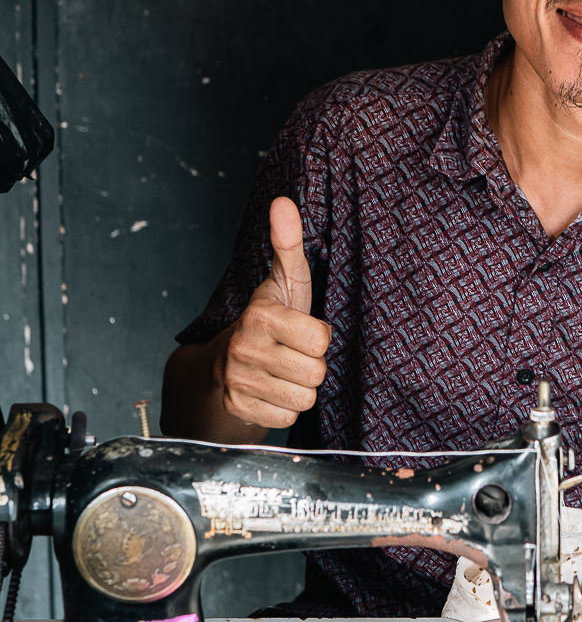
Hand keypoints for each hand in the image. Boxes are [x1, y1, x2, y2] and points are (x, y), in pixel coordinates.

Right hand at [214, 196, 331, 431]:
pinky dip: (284, 408)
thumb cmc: (267, 321)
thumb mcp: (283, 282)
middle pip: (315, 372)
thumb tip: (284, 202)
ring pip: (304, 398)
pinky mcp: (238, 409)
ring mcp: (238, 382)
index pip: (321, 339)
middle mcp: (245, 349)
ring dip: (300, 388)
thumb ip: (288, 244)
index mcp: (261, 316)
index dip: (318, 336)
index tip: (300, 330)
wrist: (221, 365)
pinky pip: (287, 418)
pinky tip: (271, 391)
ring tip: (283, 372)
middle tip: (292, 354)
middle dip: (310, 365)